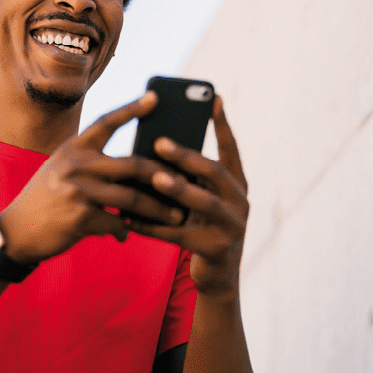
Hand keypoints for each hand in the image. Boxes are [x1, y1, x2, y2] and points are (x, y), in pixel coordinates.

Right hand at [0, 92, 187, 265]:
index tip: (156, 97)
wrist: (14, 231)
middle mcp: (76, 164)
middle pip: (133, 165)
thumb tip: (136, 169)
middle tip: (185, 183)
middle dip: (164, 177)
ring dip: (157, 209)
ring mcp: (78, 190)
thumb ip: (91, 163)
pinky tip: (127, 234)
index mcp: (74, 148)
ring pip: (132, 198)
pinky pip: (116, 222)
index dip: (132, 109)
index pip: (107, 121)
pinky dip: (125, 229)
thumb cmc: (45, 199)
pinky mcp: (80, 217)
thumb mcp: (61, 169)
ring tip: (176, 215)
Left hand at [136, 94, 249, 298]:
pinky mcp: (215, 248)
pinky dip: (154, 226)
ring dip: (178, 188)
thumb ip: (193, 178)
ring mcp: (231, 226)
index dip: (223, 125)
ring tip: (154, 178)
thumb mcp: (205, 198)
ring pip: (203, 203)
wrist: (219, 274)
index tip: (215, 98)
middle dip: (187, 156)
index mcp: (237, 184)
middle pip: (215, 173)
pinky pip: (180, 235)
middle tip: (160, 142)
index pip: (231, 149)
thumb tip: (156, 148)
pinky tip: (131, 219)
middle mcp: (240, 201)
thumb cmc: (203, 225)